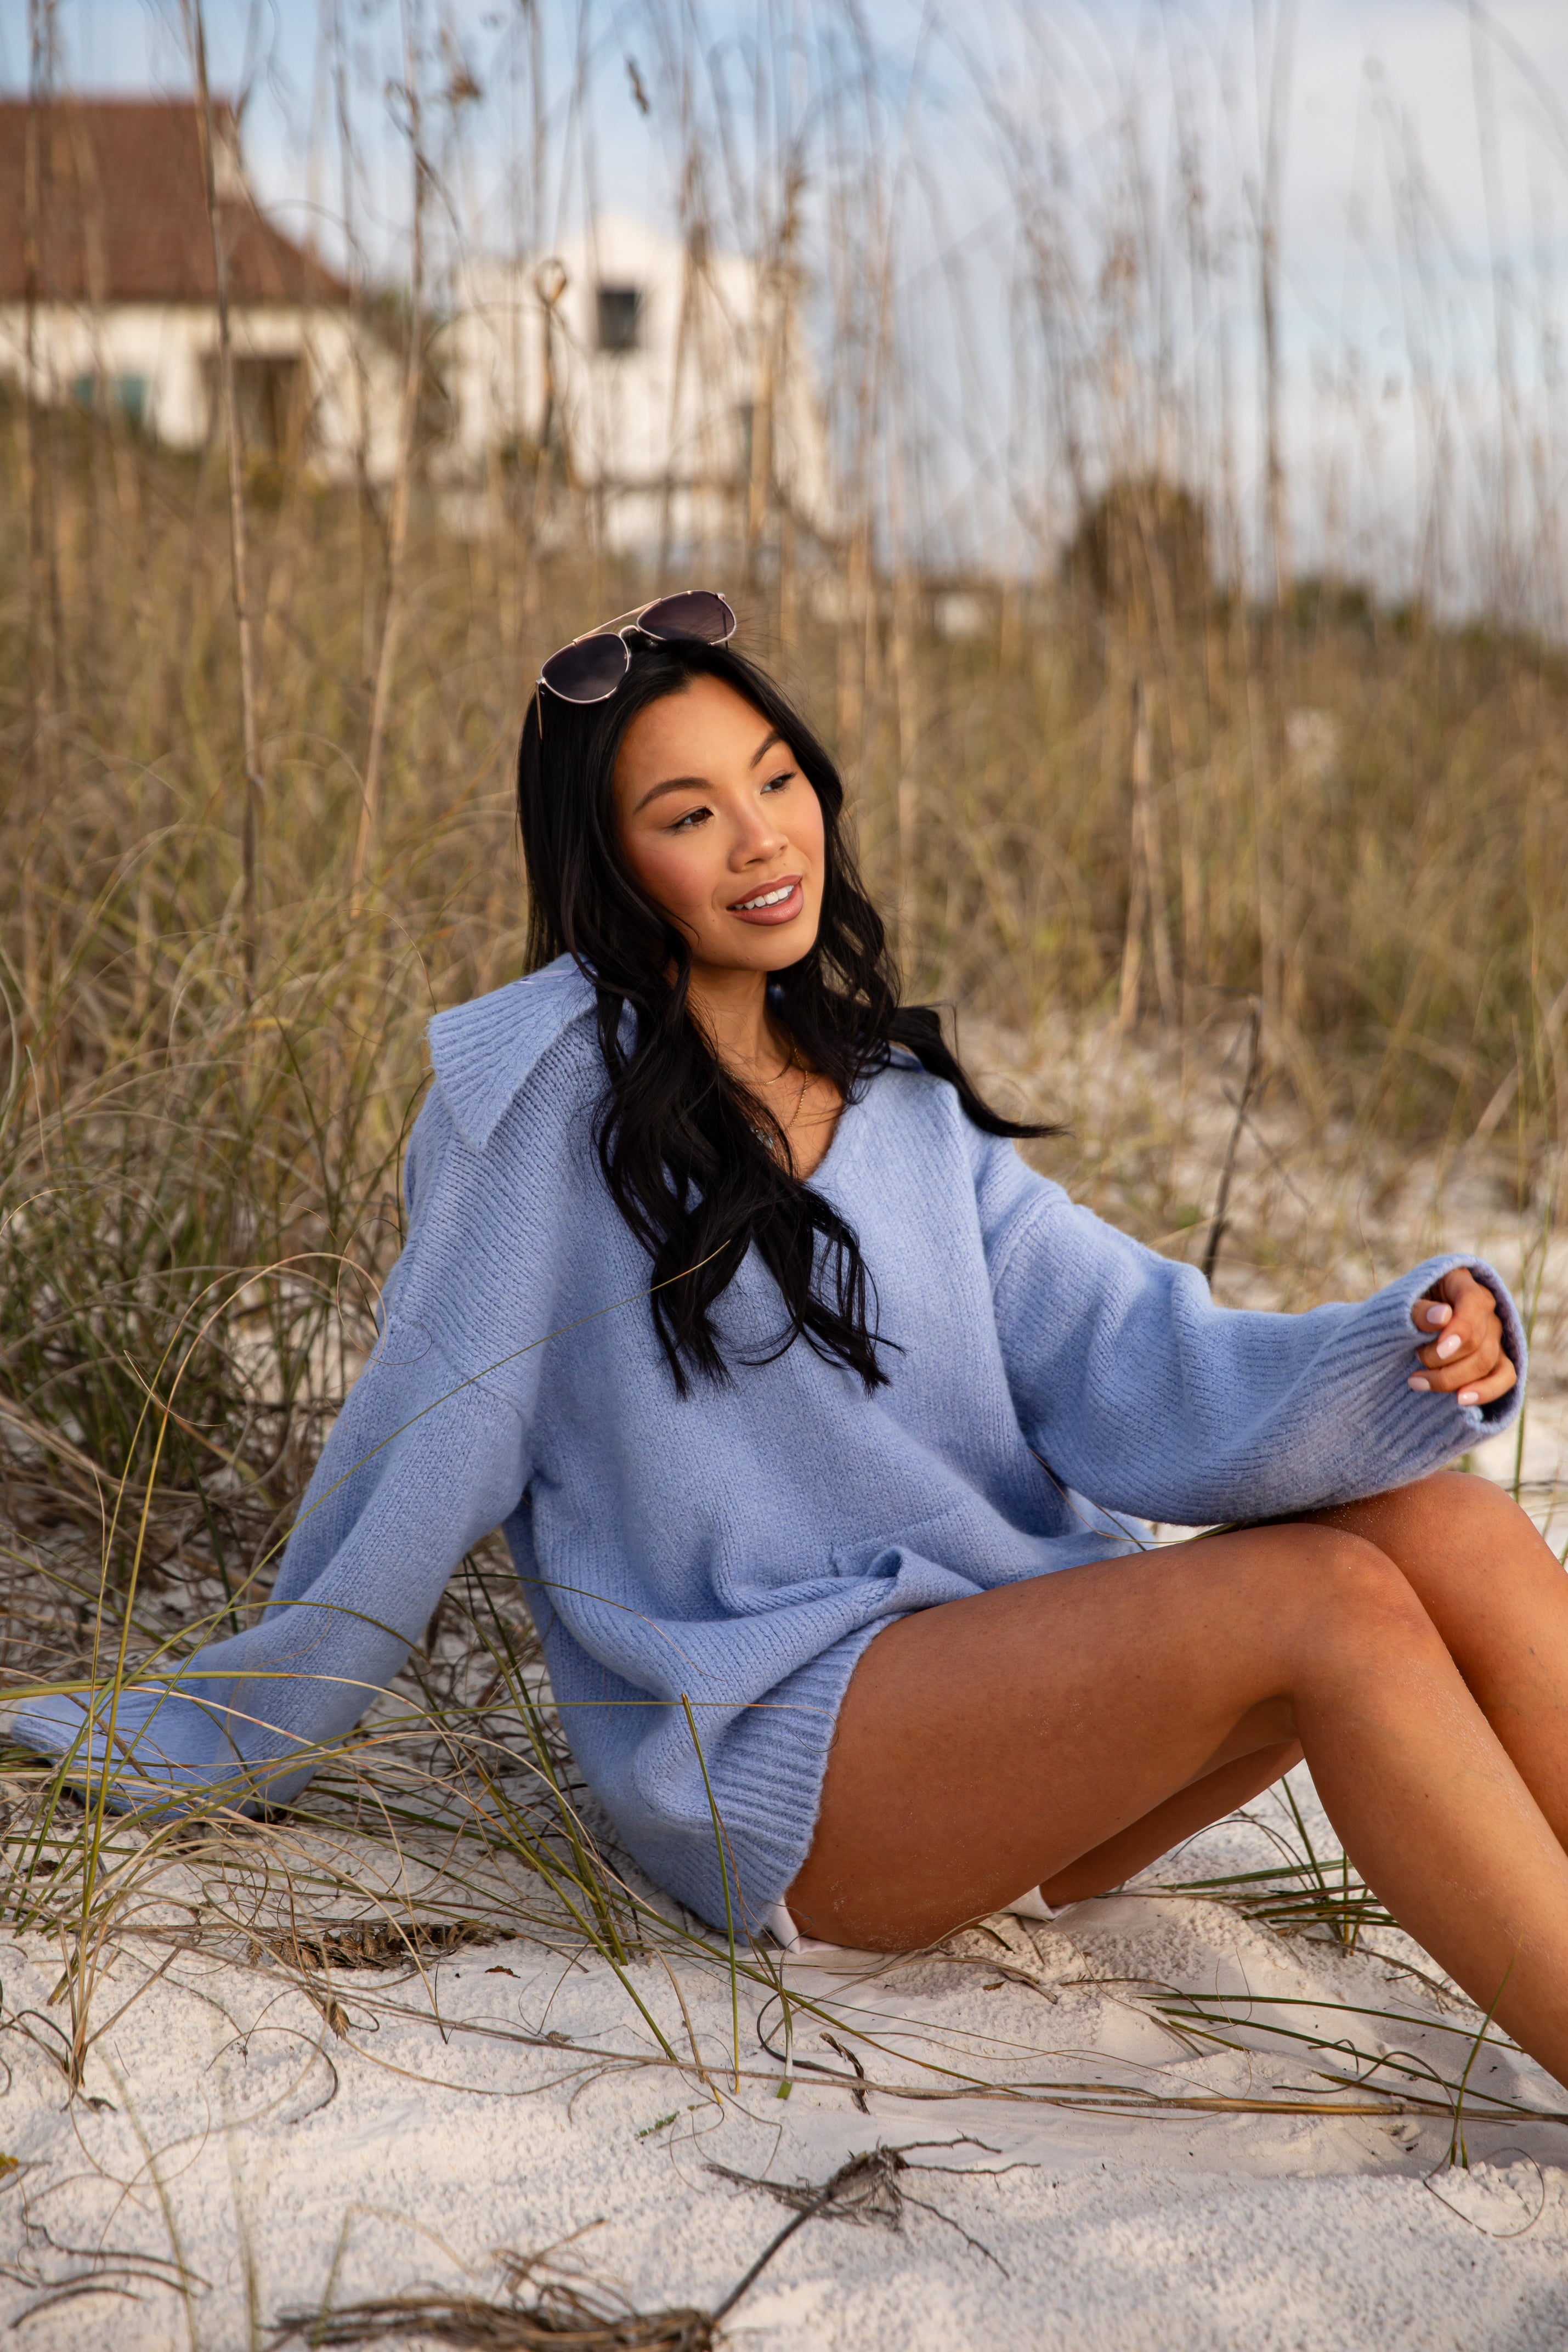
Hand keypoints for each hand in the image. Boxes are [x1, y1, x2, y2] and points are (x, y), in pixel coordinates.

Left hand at [1409, 1268, 1516, 1409]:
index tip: (1439, 1350)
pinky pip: (1504, 1377)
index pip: (1473, 1303)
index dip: (1460, 1330)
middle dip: (1442, 1359)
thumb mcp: (1402, 1305)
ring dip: (1451, 1378)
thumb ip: (1418, 1311)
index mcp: (1462, 1284)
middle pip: (1478, 1341)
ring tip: (1417, 1381)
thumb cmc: (1401, 1312)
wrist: (1402, 1329)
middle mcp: (1485, 1308)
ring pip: (1487, 1363)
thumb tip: (1442, 1317)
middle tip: (1414, 1359)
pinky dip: (1485, 1391)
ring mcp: (1494, 1335)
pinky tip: (1460, 1400)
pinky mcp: (1496, 1359)